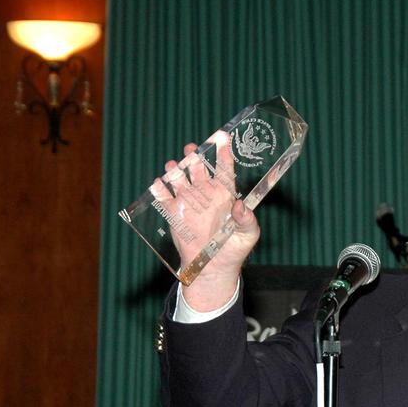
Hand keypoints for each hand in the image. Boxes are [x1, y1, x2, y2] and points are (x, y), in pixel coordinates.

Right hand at [154, 136, 259, 310]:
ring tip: (174, 166)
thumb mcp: (248, 235)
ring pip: (180, 179)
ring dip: (176, 170)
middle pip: (198, 169)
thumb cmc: (235, 250)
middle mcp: (206, 194)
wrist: (213, 269)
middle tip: (192, 149)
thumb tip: (239, 205)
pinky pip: (164, 198)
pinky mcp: (174, 214)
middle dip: (194, 156)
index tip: (222, 137)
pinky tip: (159, 185)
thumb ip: (247, 219)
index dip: (223, 152)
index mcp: (225, 195)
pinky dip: (160, 190)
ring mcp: (189, 203)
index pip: (224, 168)